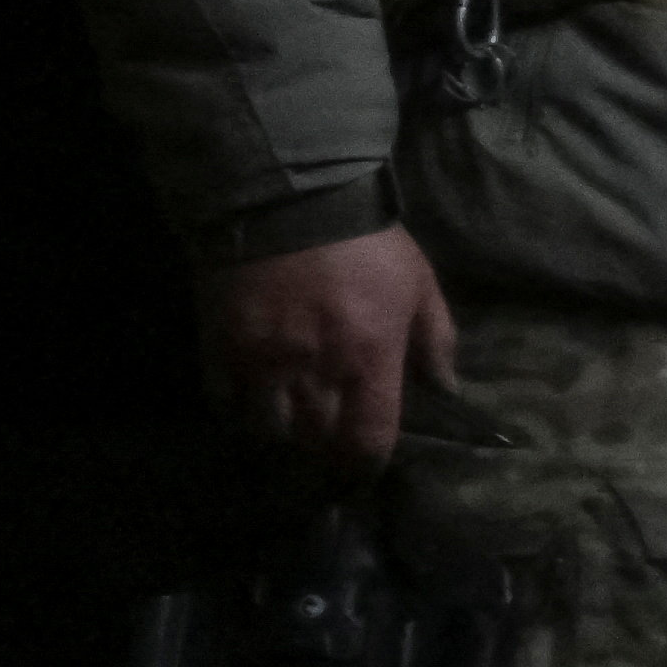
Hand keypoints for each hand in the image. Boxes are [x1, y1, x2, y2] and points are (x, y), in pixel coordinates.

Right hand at [201, 228, 459, 470]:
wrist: (289, 196)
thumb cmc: (365, 241)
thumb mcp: (418, 283)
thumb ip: (435, 339)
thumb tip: (447, 388)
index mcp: (370, 359)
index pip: (367, 441)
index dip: (365, 466)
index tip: (363, 470)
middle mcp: (315, 371)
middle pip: (316, 443)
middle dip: (325, 452)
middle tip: (327, 448)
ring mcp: (263, 362)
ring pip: (268, 430)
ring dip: (282, 436)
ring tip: (290, 428)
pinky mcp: (220, 345)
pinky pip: (224, 401)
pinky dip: (237, 411)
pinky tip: (249, 405)